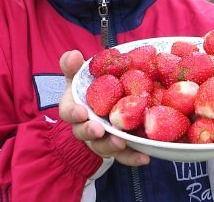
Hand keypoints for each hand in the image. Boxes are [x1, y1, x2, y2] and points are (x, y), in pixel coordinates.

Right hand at [58, 50, 149, 166]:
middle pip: (84, 133)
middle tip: (98, 129)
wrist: (103, 103)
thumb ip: (73, 65)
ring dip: (111, 146)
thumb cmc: (90, 87)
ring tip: (122, 142)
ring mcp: (101, 139)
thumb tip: (73, 54)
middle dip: (90, 132)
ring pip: (103, 146)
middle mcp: (85, 126)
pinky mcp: (118, 147)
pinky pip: (124, 156)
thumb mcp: (80, 75)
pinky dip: (133, 158)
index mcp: (75, 108)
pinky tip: (145, 157)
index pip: (69, 112)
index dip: (73, 113)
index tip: (81, 111)